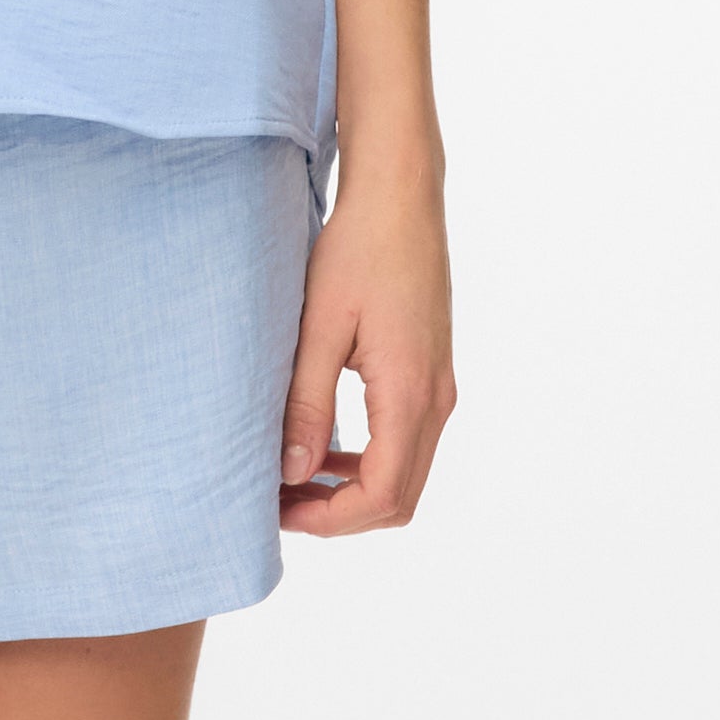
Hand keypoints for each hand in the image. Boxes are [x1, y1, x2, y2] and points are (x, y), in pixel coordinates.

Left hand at [280, 162, 456, 532]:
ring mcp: (439, 388)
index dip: (331, 519)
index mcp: (410, 392)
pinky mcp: (431, 375)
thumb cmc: (358, 251)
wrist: (401, 200)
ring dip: (353, 490)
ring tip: (294, 478)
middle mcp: (436, 399)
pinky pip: (406, 443)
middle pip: (399, 499)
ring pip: (406, 474)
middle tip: (280, 500)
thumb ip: (306, 404)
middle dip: (339, 514)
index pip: (383, 494)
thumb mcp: (319, 327)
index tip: (280, 509)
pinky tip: (325, 447)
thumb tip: (293, 473)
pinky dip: (368, 462)